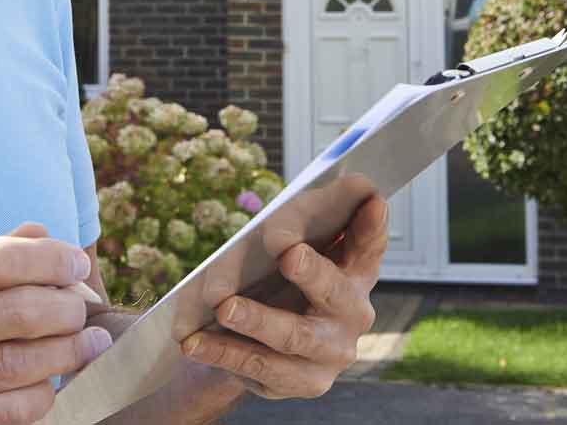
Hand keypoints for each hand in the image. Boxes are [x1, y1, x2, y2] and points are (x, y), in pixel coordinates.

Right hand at [0, 222, 111, 423]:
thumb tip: (41, 233)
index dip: (48, 260)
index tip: (76, 265)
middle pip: (14, 313)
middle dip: (65, 310)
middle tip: (83, 311)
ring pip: (17, 365)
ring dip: (66, 354)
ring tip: (86, 345)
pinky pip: (7, 412)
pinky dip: (40, 396)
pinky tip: (48, 384)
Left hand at [179, 196, 387, 399]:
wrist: (256, 335)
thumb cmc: (279, 273)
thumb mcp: (293, 240)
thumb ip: (306, 215)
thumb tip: (335, 185)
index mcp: (356, 270)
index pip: (370, 242)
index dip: (371, 225)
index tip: (372, 199)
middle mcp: (352, 313)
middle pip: (336, 292)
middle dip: (313, 272)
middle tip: (288, 253)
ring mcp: (330, 352)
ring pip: (293, 337)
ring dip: (257, 320)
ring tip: (224, 307)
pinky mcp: (302, 381)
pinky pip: (259, 367)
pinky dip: (224, 352)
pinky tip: (195, 341)